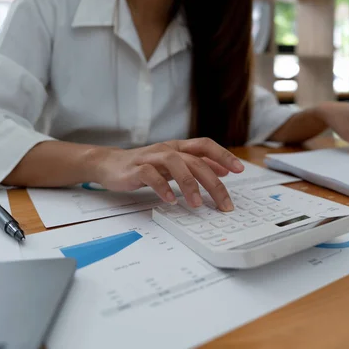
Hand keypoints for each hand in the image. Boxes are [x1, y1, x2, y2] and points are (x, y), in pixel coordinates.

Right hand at [91, 138, 244, 210]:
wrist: (109, 164)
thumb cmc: (145, 165)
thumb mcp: (174, 164)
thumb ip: (197, 165)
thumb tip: (224, 171)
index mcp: (178, 147)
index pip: (205, 145)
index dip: (223, 155)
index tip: (239, 169)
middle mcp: (167, 149)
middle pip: (195, 161)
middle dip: (213, 182)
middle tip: (224, 203)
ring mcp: (151, 157)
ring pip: (175, 164)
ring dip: (189, 184)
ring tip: (197, 204)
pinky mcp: (135, 169)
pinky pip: (151, 175)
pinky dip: (163, 188)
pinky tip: (171, 201)